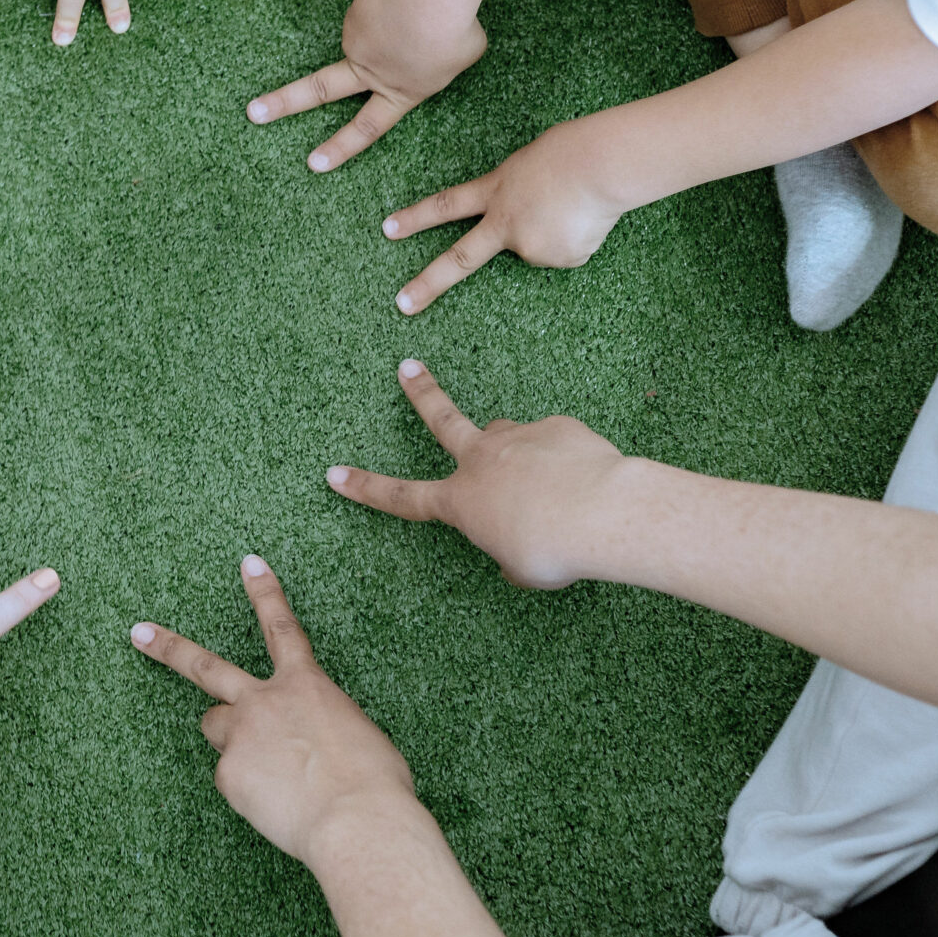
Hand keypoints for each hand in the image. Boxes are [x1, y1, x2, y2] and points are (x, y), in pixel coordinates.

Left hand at [130, 554, 414, 863]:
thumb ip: (322, 726)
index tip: (249, 563)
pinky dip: (249, 790)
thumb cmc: (375, 784)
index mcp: (306, 685)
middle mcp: (265, 701)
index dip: (265, 593)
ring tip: (265, 768)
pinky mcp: (228, 774)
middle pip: (206, 666)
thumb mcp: (359, 738)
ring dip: (230, 738)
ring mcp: (241, 735)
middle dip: (169, 647)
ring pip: (216, 727)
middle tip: (139, 633)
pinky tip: (276, 804)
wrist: (357, 821)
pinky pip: (231, 779)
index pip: (282, 627)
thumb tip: (309, 742)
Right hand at [246, 0, 486, 171]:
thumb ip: (438, 60)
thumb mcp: (461, 57)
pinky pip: (376, 7)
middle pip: (318, 91)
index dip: (340, 148)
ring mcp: (357, 42)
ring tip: (424, 12)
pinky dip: (393, 2)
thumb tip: (420, 46)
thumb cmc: (456, 31)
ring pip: (372, 32)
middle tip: (253, 112)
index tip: (313, 164)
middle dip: (283, 103)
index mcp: (400, 93)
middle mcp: (370, 72)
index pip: (367, 129)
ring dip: (393, 22)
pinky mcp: (354, 13)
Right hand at [327, 360, 631, 590]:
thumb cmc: (555, 548)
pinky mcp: (556, 427)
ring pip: (509, 438)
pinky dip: (566, 463)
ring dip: (519, 455)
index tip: (335, 474)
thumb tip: (514, 543)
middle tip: (407, 367)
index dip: (365, 487)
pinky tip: (586, 482)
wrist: (602, 511)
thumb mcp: (523, 568)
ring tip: (550, 484)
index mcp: (462, 500)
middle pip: (442, 418)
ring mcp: (518, 437)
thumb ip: (508, 553)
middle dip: (421, 393)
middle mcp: (482, 460)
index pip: (402, 497)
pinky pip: (556, 445)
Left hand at [382, 121, 625, 312]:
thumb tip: (528, 219)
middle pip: (461, 259)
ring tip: (577, 205)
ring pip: (539, 249)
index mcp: (495, 191)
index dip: (416, 218)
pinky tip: (588, 219)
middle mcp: (505, 224)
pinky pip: (567, 253)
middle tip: (403, 306)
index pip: (446, 206)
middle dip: (429, 283)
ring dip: (558, 232)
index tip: (387, 229)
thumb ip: (517, 193)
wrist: (600, 165)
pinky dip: (578, 239)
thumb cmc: (572, 151)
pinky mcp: (558, 260)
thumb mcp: (529, 164)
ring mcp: (529, 246)